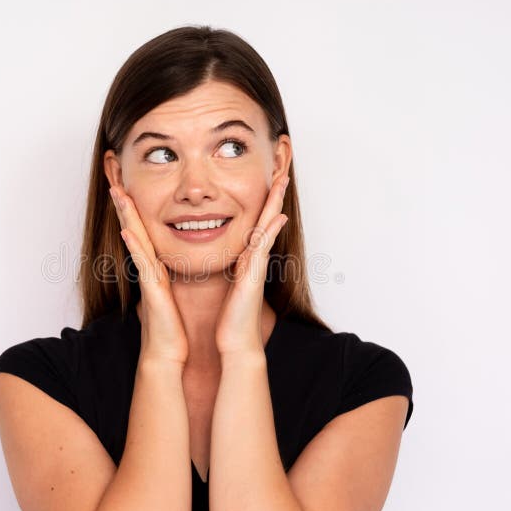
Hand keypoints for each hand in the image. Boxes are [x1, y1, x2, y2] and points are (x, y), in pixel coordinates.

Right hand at [109, 185, 189, 365]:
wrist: (167, 352)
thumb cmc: (172, 326)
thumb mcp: (174, 293)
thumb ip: (173, 276)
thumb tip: (175, 263)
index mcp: (156, 267)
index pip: (145, 230)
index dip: (136, 208)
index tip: (130, 185)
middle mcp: (148, 268)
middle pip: (134, 227)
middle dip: (125, 203)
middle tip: (115, 177)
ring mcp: (147, 277)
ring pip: (134, 239)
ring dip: (126, 217)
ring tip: (118, 193)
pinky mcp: (151, 290)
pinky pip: (142, 264)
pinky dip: (135, 247)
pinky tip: (128, 232)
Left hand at [214, 175, 289, 354]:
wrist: (236, 339)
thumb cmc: (230, 316)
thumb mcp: (228, 286)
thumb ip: (231, 271)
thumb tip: (232, 261)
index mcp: (246, 258)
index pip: (256, 224)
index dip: (262, 203)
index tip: (267, 182)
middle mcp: (255, 258)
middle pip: (267, 219)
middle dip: (274, 196)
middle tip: (282, 171)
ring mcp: (257, 265)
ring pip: (268, 227)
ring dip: (275, 204)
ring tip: (282, 182)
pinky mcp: (254, 274)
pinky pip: (263, 247)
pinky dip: (271, 231)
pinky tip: (278, 216)